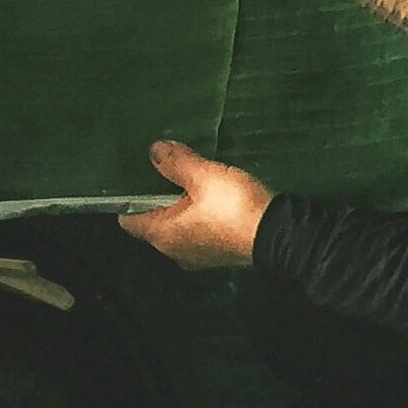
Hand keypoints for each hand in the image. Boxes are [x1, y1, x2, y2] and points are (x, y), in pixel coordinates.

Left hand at [122, 141, 272, 268]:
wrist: (278, 235)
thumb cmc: (234, 207)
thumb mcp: (202, 175)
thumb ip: (175, 162)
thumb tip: (154, 151)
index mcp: (162, 235)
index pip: (128, 220)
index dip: (128, 198)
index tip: (136, 177)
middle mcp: (174, 251)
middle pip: (154, 223)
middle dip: (158, 199)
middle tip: (166, 172)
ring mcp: (198, 256)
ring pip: (178, 229)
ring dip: (181, 209)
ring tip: (191, 182)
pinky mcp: (219, 255)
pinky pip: (199, 233)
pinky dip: (199, 218)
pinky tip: (212, 199)